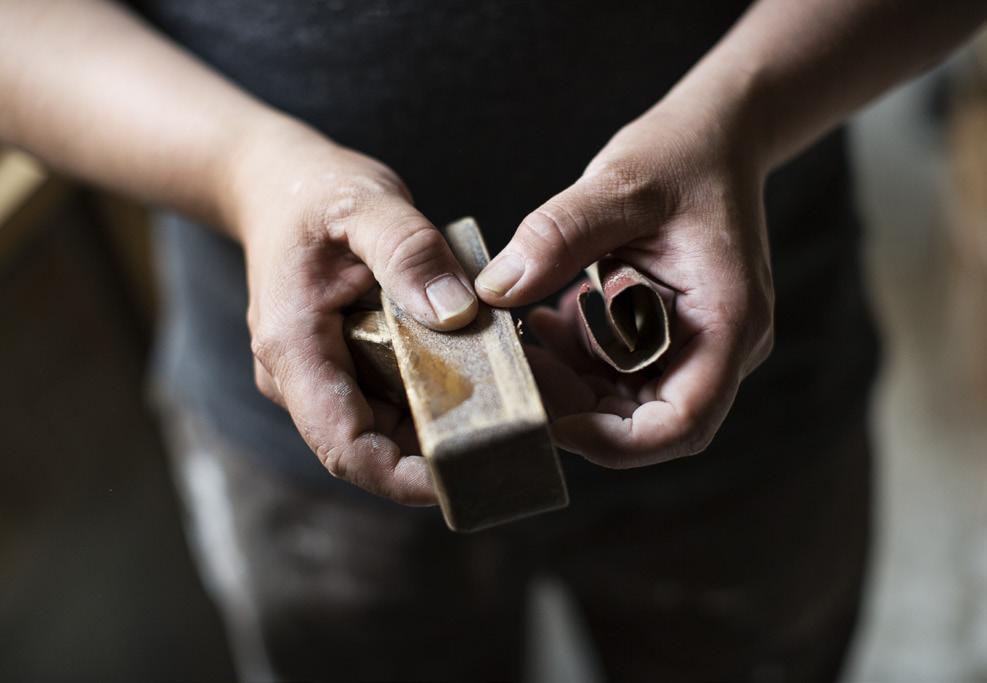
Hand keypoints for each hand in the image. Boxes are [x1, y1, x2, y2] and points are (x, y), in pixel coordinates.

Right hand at [230, 117, 477, 503]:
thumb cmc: (317, 192)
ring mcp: (323, 378)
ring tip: (513, 403)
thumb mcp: (366, 205)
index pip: (345, 447)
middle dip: (442, 452)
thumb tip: (456, 313)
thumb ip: (408, 252)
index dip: (404, 479)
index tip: (468, 477)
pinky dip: (438, 396)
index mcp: (293, 348)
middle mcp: (301, 378)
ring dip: (446, 425)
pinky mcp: (346, 368)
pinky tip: (483, 376)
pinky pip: (395, 399)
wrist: (279, 185)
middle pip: (375, 447)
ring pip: (389, 429)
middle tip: (517, 431)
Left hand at [478, 101, 773, 467]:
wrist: (714, 137)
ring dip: (570, 381)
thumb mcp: (619, 184)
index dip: (613, 441)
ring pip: (625, 400)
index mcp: (727, 320)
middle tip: (519, 366)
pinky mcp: (668, 334)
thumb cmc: (682, 154)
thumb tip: (495, 291)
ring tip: (524, 334)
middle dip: (576, 405)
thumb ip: (559, 236)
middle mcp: (719, 345)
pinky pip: (619, 370)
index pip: (681, 424)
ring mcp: (695, 344)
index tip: (550, 420)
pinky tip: (544, 320)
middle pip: (646, 421)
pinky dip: (577, 357)